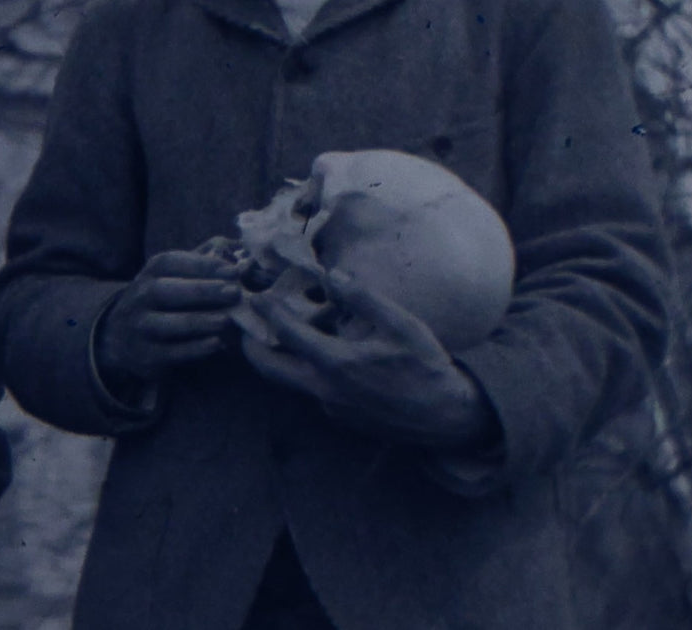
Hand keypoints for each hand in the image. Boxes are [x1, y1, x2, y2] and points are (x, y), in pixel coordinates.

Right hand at [95, 242, 243, 392]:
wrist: (121, 337)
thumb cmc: (162, 303)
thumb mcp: (171, 281)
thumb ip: (199, 270)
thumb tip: (239, 260)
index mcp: (148, 274)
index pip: (170, 263)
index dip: (201, 265)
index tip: (232, 271)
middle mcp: (138, 298)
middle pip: (165, 290)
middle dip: (201, 291)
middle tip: (234, 292)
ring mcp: (139, 327)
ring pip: (165, 323)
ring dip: (198, 321)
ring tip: (226, 320)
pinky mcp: (145, 355)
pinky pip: (170, 352)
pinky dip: (194, 349)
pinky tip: (216, 343)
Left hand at [242, 268, 498, 450]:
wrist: (447, 417)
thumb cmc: (426, 367)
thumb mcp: (401, 325)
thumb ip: (364, 299)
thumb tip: (332, 275)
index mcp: (337, 364)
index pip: (288, 334)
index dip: (267, 312)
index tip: (254, 295)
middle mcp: (325, 389)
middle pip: (269, 368)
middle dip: (250, 345)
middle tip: (244, 324)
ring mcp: (330, 407)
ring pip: (290, 379)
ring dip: (278, 357)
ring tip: (277, 331)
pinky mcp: (339, 416)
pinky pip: (312, 389)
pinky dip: (305, 369)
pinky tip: (317, 351)